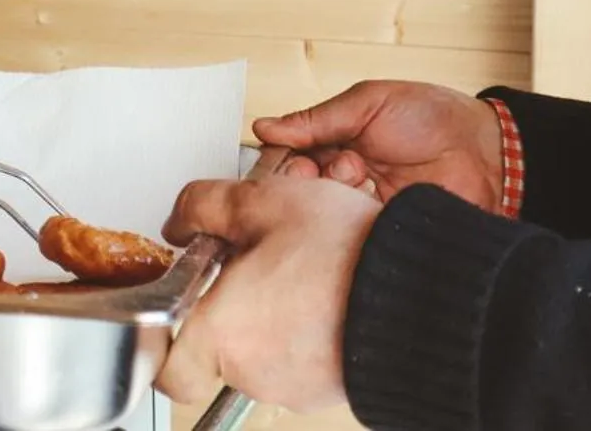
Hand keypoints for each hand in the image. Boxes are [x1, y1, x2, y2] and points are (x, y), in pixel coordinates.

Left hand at [157, 173, 380, 412]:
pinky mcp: (331, 387)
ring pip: (259, 355)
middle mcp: (254, 371)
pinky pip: (299, 361)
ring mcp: (296, 386)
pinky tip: (321, 294)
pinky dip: (303, 332)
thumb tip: (180, 220)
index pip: (165, 367)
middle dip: (224, 312)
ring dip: (267, 318)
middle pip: (214, 353)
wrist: (426, 293)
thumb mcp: (262, 202)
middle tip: (242, 272)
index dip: (163, 339)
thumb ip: (204, 207)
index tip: (175, 305)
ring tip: (293, 274)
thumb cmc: (348, 255)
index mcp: (221, 333)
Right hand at [253, 80, 502, 210]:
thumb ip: (318, 118)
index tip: (298, 158)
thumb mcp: (369, 103)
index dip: (286, 161)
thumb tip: (264, 127)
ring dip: (336, 197)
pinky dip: (354, 220)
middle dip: (310, 180)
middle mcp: (343, 177)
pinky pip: (353, 233)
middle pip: (302, 190)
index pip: (290, 157)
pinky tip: (369, 204)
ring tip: (360, 178)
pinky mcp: (382, 230)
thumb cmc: (433, 117)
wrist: (489, 154)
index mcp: (334, 142)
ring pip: (325, 213)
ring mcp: (362, 206)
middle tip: (332, 168)